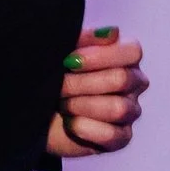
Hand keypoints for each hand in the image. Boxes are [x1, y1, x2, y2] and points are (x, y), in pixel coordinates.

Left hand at [48, 27, 148, 156]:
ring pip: (118, 108)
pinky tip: (70, 123)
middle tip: (59, 85)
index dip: (101, 56)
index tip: (70, 61)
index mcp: (125, 58)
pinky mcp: (121, 138)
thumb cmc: (54, 76)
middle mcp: (134, 83)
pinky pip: (111, 135)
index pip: (132, 51)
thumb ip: (86, 40)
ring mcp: (130, 112)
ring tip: (63, 104)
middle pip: (122, 79)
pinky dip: (85, 128)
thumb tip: (113, 32)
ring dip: (82, 105)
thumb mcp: (63, 52)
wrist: (35, 110)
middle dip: (82, 83)